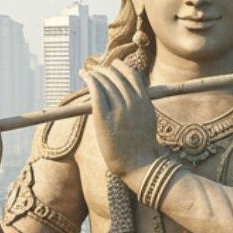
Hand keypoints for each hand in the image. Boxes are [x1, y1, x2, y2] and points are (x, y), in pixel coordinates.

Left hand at [83, 59, 158, 181]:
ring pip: (105, 82)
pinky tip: (84, 76)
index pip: (132, 75)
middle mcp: (133, 102)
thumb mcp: (148, 120)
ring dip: (94, 73)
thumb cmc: (142, 148)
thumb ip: (141, 105)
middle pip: (117, 76)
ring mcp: (119, 110)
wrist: (140, 166)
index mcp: (144, 101)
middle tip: (95, 70)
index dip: (120, 67)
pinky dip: (89, 80)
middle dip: (104, 70)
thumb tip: (131, 95)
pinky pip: (96, 92)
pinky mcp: (104, 118)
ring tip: (85, 72)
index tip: (112, 66)